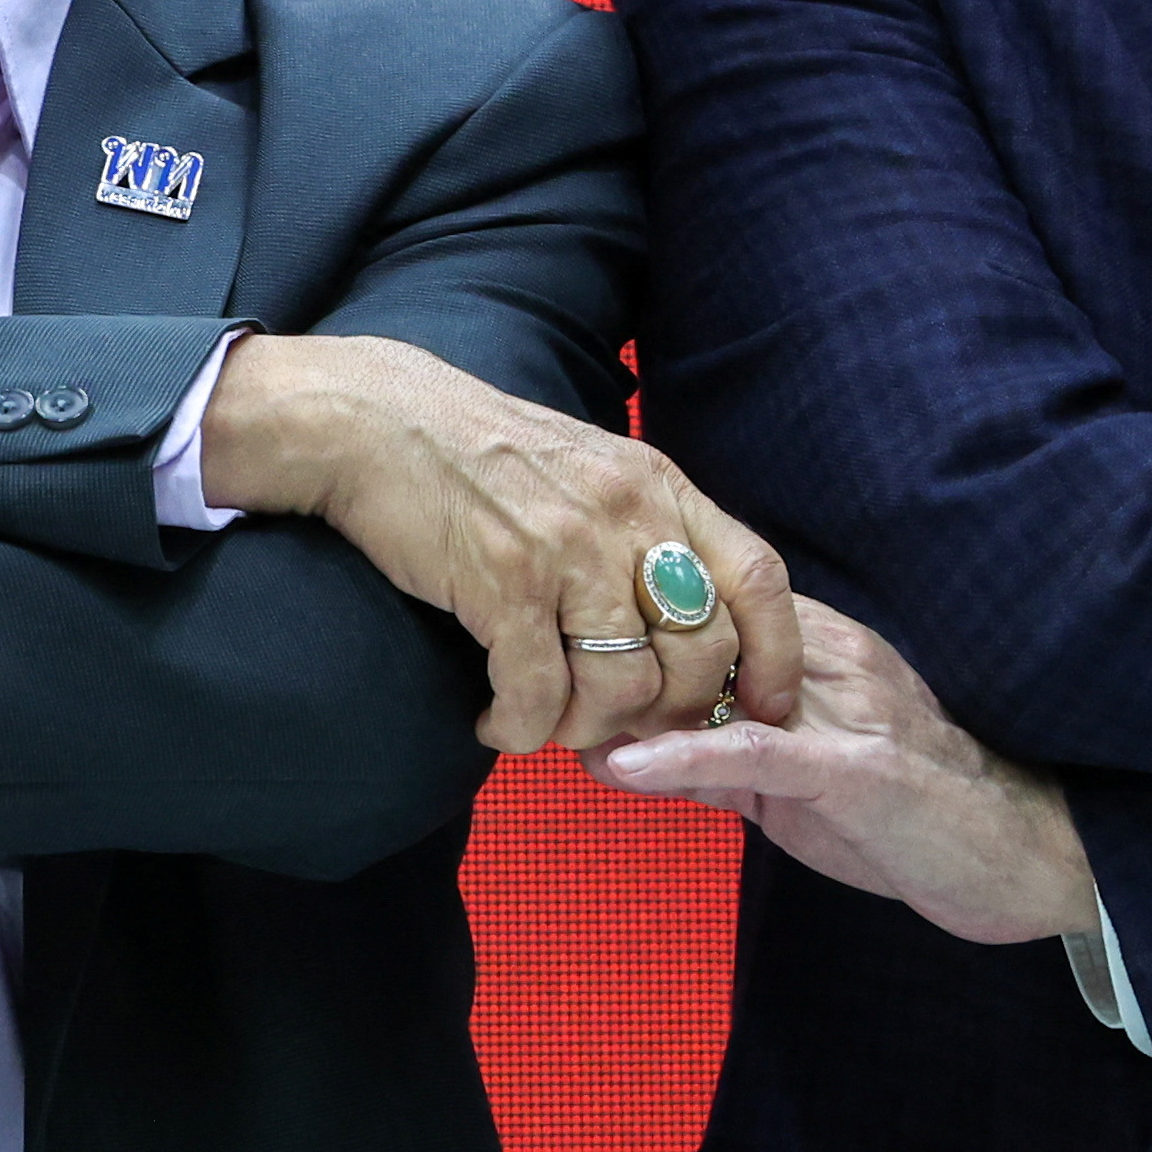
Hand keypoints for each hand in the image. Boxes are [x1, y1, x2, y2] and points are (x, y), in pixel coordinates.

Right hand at [198, 332, 800, 753]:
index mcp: (659, 488)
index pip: (758, 578)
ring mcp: (569, 550)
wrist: (376, 422)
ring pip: (623, 686)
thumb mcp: (587, 469)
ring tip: (547, 725)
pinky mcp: (503, 583)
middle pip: (700, 653)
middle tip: (623, 729)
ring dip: (587, 729)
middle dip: (670, 715)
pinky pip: (538, 692)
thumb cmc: (475, 452)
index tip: (761, 706)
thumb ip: (640, 530)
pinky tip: (495, 722)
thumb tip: (676, 618)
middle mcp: (628, 517)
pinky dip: (520, 728)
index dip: (775, 656)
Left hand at [591, 599, 1099, 947]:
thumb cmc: (904, 816)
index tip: (550, 651)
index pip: (698, 610)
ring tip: (553, 720)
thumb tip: (611, 752)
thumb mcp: (789, 780)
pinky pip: (757, 750)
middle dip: (612, 659)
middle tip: (533, 686)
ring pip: (718, 680)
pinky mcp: (859, 768)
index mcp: (812, 646)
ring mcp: (845, 709)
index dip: (622, 630)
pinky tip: (623, 763)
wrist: (1016, 857)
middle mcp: (825, 658)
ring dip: (628, 701)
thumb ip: (711, 758)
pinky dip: (686, 753)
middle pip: (695, 635)